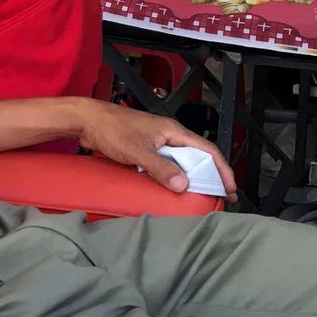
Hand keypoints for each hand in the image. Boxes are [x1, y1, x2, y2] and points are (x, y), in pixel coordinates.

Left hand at [76, 101, 237, 198]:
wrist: (86, 120)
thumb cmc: (110, 128)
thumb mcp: (137, 151)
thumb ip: (160, 168)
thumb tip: (183, 184)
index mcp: (173, 131)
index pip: (208, 150)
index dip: (222, 169)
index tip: (230, 187)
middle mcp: (168, 135)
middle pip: (198, 157)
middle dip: (211, 176)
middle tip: (219, 196)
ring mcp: (156, 142)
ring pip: (181, 161)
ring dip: (191, 177)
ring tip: (199, 195)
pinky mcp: (144, 149)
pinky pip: (165, 164)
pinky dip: (172, 176)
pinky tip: (171, 188)